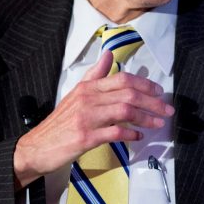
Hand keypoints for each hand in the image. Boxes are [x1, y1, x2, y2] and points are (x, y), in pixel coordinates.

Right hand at [13, 50, 174, 188]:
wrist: (37, 147)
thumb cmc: (60, 122)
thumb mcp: (76, 94)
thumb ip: (94, 75)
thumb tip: (108, 55)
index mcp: (87, 87)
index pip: (122, 78)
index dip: (145, 83)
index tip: (159, 92)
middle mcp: (88, 99)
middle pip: (128, 94)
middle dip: (152, 102)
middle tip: (167, 109)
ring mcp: (86, 118)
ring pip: (125, 110)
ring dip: (146, 117)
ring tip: (158, 123)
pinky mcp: (85, 137)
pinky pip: (115, 132)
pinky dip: (131, 134)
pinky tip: (138, 136)